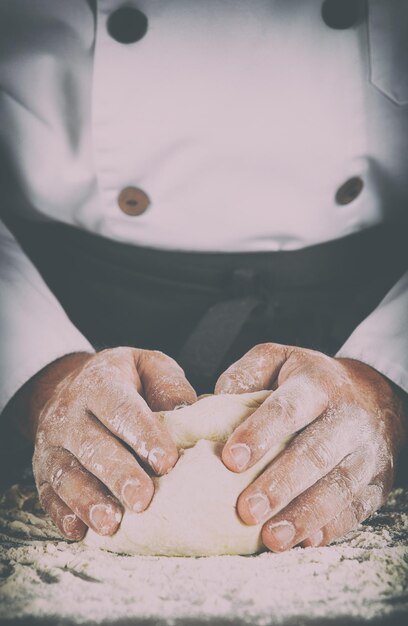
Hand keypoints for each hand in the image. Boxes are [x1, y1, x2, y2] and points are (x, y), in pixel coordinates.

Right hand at [14, 347, 195, 539]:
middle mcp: (70, 412)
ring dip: (88, 500)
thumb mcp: (149, 366)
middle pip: (93, 445)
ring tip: (112, 524)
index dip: (143, 434)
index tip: (167, 462)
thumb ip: (168, 385)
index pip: (121, 408)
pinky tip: (80, 531)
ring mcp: (53, 443)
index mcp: (100, 382)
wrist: (69, 385)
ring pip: (67, 473)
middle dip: (118, 475)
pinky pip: (48, 494)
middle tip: (142, 499)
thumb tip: (189, 411)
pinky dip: (62, 514)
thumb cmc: (124, 381)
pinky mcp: (43, 470)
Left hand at [215, 344, 405, 550]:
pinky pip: (357, 508)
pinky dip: (330, 527)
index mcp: (317, 384)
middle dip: (280, 484)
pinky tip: (303, 541)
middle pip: (315, 453)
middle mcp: (347, 417)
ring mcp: (367, 451)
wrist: (374, 393)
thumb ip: (245, 376)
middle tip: (247, 510)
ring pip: (338, 486)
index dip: (260, 433)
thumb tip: (212, 405)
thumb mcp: (278, 360)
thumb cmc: (310, 381)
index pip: (288, 408)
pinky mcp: (379, 480)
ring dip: (304, 515)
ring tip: (271, 538)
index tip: (231, 460)